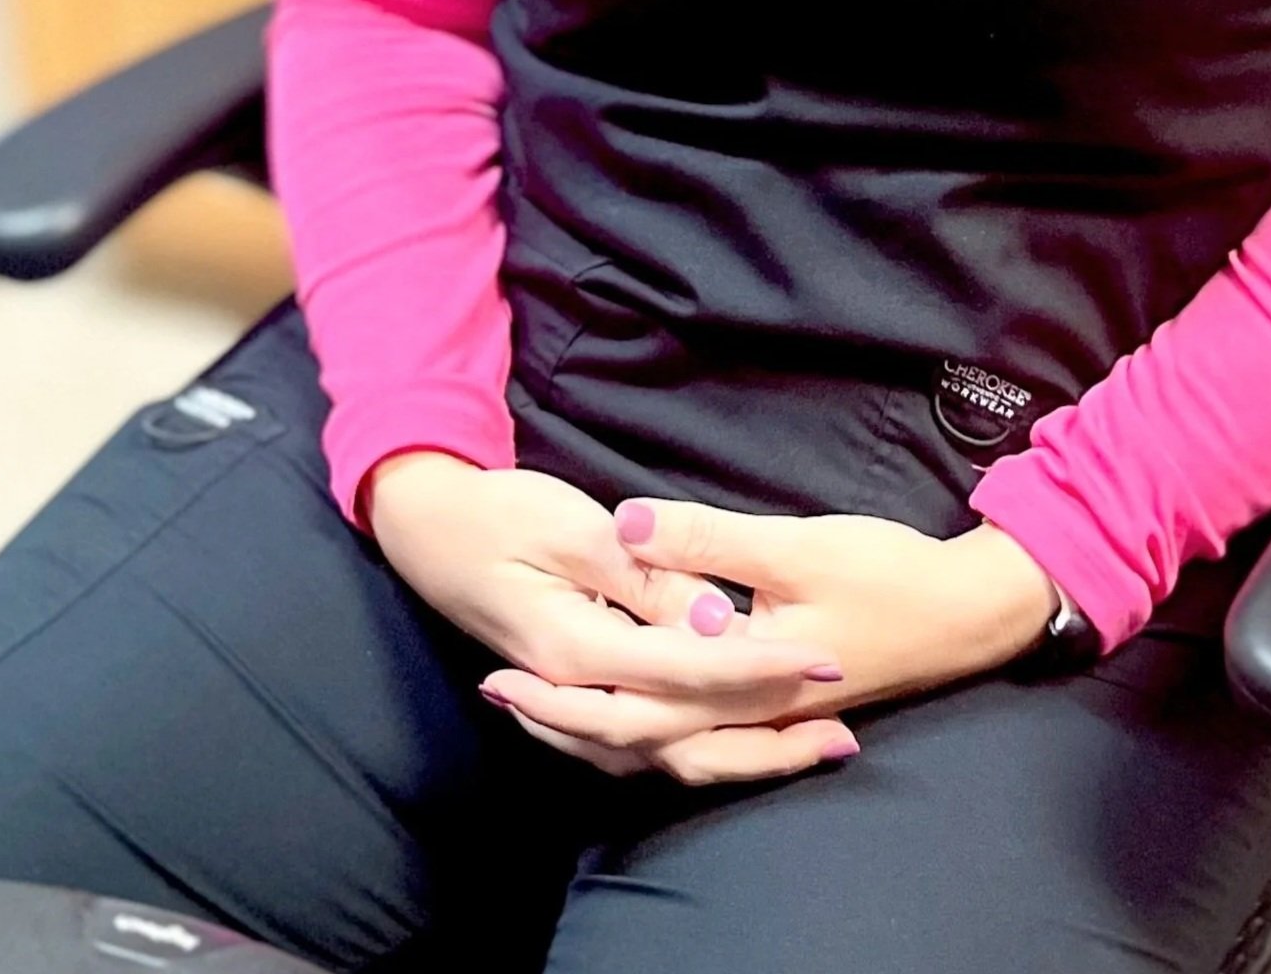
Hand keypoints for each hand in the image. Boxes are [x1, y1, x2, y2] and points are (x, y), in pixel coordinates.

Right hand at [366, 451, 852, 781]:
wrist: (427, 529)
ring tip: (809, 748)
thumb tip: (710, 620)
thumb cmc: (499, 515)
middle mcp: (577, 694)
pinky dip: (691, 749)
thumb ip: (644, 577)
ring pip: (663, 755)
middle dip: (768, 739)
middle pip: (684, 739)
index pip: (689, 673)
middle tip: (843, 733)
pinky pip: (639, 744)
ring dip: (738, 755)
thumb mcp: (571, 529)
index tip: (825, 665)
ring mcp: (570, 702)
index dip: (761, 671)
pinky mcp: (571, 693)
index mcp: (578, 650)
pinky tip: (729, 742)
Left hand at [480, 502, 1057, 783]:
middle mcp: (747, 712)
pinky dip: (652, 724)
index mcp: (743, 681)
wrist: (966, 612)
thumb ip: (709, 540)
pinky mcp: (778, 700)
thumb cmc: (886, 575)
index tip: (503, 666)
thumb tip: (627, 524)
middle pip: (638, 737)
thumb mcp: (795, 546)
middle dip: (566, 720)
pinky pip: (698, 732)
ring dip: (602, 728)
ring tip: (543, 705)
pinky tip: (632, 703)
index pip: (636, 699)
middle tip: (499, 693)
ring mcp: (765, 714)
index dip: (567, 687)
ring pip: (666, 744)